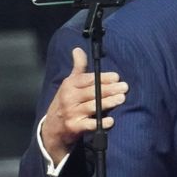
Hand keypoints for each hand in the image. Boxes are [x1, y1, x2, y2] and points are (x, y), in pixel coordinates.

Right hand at [41, 48, 128, 163]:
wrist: (51, 128)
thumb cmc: (66, 102)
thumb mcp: (69, 84)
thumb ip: (78, 68)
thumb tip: (77, 49)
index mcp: (69, 85)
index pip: (88, 80)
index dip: (103, 78)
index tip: (117, 77)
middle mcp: (69, 98)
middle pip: (92, 92)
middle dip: (109, 89)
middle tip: (124, 87)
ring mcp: (71, 113)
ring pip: (92, 106)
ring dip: (108, 103)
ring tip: (121, 99)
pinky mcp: (74, 127)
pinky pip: (89, 125)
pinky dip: (100, 123)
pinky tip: (111, 121)